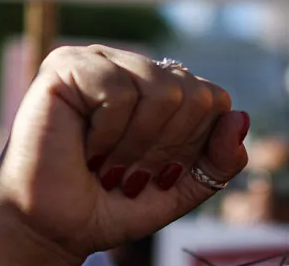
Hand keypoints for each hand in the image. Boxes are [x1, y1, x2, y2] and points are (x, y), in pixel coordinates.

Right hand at [0, 45, 248, 264]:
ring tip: (105, 162)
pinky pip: (119, 91)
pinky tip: (85, 146)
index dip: (188, 148)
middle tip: (124, 171)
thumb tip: (240, 117)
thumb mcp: (179, 189)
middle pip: (192, 94)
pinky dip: (108, 133)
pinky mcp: (67, 64)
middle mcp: (132, 66)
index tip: (153, 175)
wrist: (49, 228)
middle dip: (163, 149)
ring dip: (135, 145)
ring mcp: (99, 60)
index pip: (213, 99)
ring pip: (161, 89)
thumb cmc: (106, 204)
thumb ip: (218, 160)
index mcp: (160, 87)